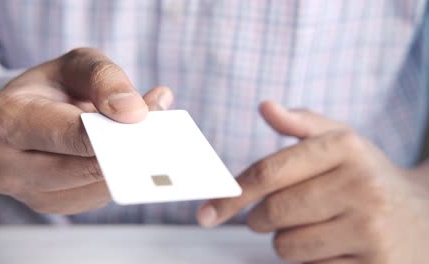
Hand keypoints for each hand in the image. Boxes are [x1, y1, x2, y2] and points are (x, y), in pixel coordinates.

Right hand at [0, 48, 173, 213]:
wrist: (31, 114)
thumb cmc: (54, 87)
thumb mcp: (77, 65)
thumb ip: (105, 78)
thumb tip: (134, 112)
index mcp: (6, 120)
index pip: (68, 133)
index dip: (109, 130)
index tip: (141, 121)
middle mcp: (9, 165)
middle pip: (85, 167)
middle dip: (127, 148)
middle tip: (160, 132)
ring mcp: (31, 192)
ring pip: (97, 187)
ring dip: (129, 164)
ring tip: (151, 137)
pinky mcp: (53, 205)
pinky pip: (98, 197)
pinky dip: (121, 175)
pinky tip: (131, 154)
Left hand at [197, 101, 428, 262]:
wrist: (423, 216)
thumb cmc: (367, 174)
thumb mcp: (341, 140)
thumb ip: (300, 122)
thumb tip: (266, 106)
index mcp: (345, 148)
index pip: (268, 173)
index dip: (231, 195)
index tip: (208, 212)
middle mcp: (361, 186)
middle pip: (272, 213)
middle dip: (261, 218)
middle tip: (276, 213)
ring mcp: (370, 229)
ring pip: (287, 246)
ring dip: (286, 241)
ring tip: (314, 227)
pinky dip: (309, 260)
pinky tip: (333, 244)